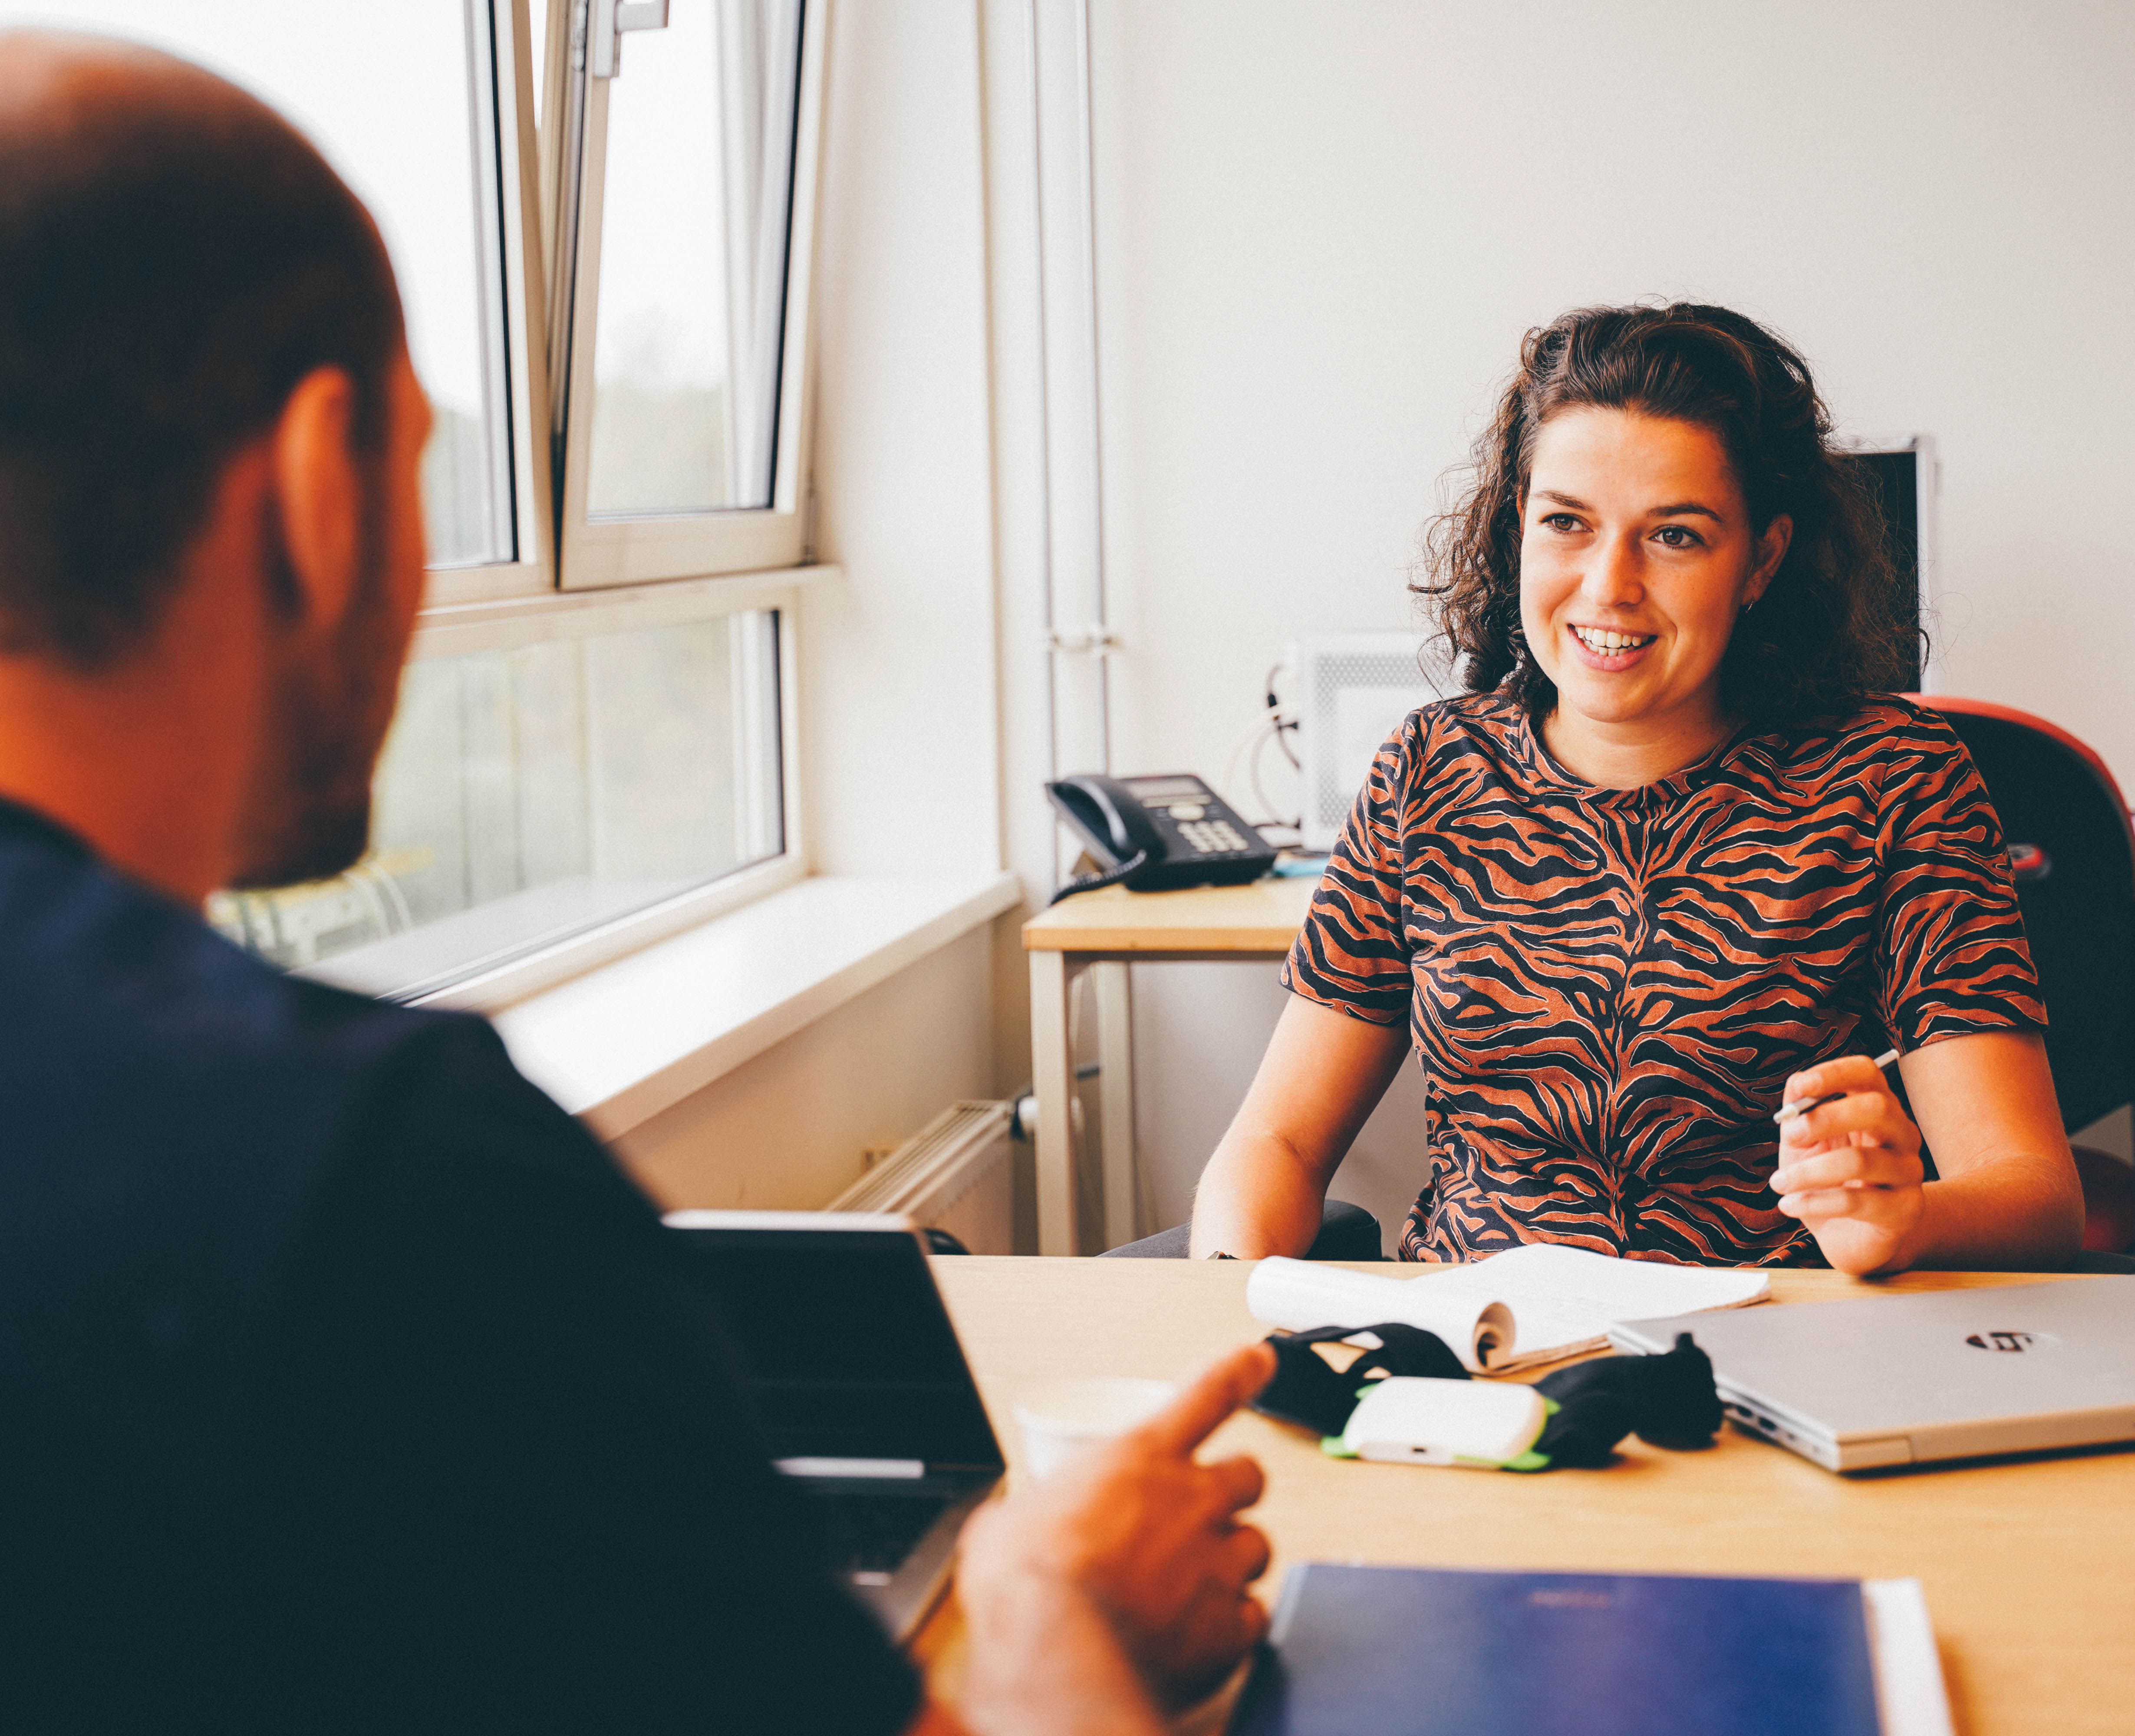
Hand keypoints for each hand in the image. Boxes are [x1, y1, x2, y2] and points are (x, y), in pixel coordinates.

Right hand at [955, 1341, 1276, 1715]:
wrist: (1055, 1649)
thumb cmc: (1027, 1581)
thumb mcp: (1010, 1521)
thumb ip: (1037, 1512)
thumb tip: (1014, 1528)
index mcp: (1139, 1458)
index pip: (1207, 1394)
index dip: (1239, 1371)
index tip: (1261, 1357)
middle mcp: (1191, 1501)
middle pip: (1249, 1475)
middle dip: (1232, 1489)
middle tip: (1203, 1513)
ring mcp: (1217, 1562)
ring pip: (1258, 1546)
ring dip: (1232, 1559)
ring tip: (1192, 1585)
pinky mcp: (1228, 1626)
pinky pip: (1254, 1616)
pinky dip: (1233, 1624)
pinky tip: (1201, 1635)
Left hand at [1772, 1054, 1926, 1275]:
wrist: (1849, 1236)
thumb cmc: (1824, 1180)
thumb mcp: (1805, 1143)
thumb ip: (1800, 1112)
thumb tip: (1796, 1085)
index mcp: (1879, 1109)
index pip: (1869, 1074)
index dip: (1835, 1073)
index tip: (1800, 1086)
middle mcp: (1902, 1135)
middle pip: (1877, 1108)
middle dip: (1824, 1118)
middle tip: (1790, 1136)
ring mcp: (1909, 1173)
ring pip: (1860, 1161)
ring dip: (1808, 1172)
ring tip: (1779, 1182)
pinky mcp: (1905, 1210)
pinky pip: (1855, 1202)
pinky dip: (1813, 1203)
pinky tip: (1789, 1205)